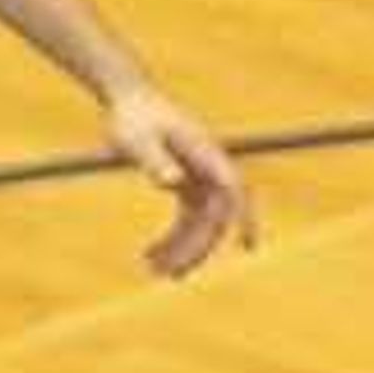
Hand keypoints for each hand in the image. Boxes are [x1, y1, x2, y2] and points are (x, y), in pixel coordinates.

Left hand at [102, 84, 254, 275]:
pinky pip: (187, 220)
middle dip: (196, 248)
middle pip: (214, 217)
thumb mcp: (136, 138)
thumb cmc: (131, 116)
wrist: (127, 99)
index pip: (233, 191)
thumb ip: (154, 159)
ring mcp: (200, 179)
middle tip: (170, 273)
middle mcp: (209, 169)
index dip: (244, 218)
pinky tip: (152, 255)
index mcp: (206, 155)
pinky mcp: (187, 184)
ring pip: (200, 224)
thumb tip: (172, 183)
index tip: (247, 245)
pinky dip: (174, 239)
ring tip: (152, 269)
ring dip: (182, 249)